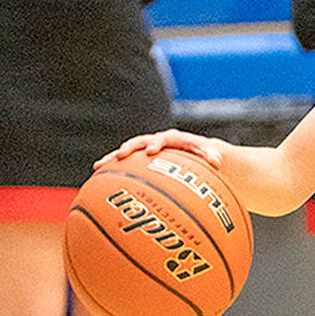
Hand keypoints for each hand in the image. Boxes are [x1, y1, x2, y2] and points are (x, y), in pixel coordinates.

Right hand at [94, 128, 225, 170]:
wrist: (195, 152)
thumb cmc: (203, 154)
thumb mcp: (209, 154)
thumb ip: (212, 156)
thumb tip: (218, 162)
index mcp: (173, 139)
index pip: (164, 138)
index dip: (156, 143)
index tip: (150, 151)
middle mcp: (157, 141)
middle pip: (140, 142)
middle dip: (131, 147)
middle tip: (121, 155)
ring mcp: (146, 150)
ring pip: (128, 152)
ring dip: (114, 158)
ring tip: (99, 166)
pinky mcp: (140, 159)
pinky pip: (124, 164)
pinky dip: (112, 168)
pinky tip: (97, 177)